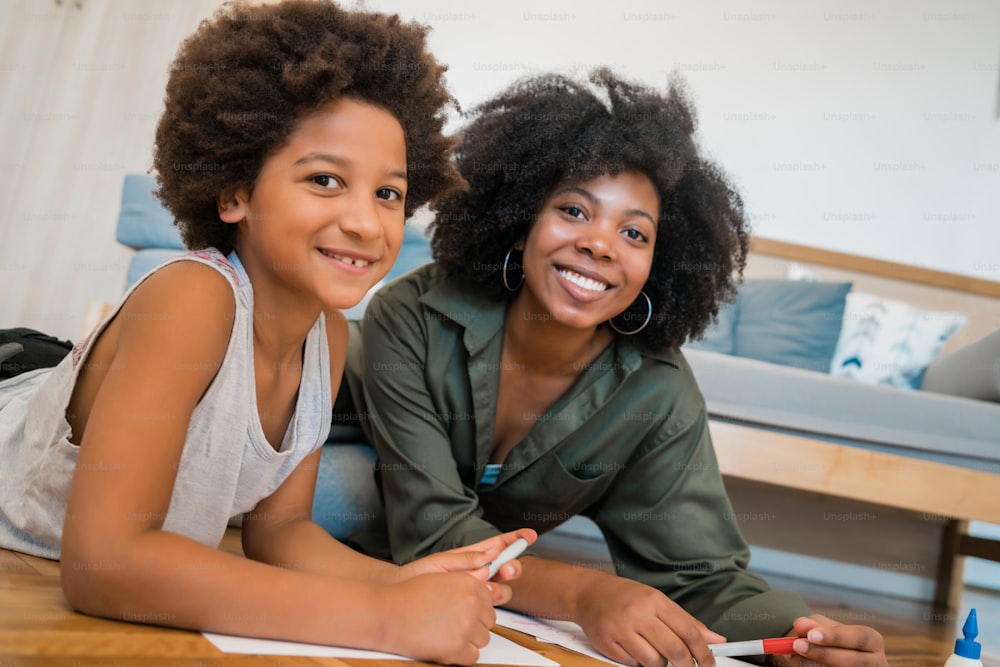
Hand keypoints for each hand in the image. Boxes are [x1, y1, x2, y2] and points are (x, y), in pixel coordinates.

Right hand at [381, 572, 496, 664]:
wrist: (388, 614)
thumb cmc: (409, 596)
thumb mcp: (441, 578)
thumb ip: (466, 583)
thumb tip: (488, 591)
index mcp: (470, 584)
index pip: (490, 600)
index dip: (476, 608)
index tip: (464, 611)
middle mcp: (472, 604)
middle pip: (489, 621)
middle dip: (474, 624)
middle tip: (452, 624)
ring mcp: (466, 627)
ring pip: (482, 639)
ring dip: (467, 639)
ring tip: (446, 633)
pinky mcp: (458, 648)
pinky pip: (473, 656)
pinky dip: (460, 655)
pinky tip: (445, 645)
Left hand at [397, 529, 537, 603]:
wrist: (405, 597)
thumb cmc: (420, 576)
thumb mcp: (443, 561)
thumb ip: (468, 558)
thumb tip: (492, 553)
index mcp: (473, 556)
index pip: (499, 545)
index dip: (516, 539)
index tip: (530, 535)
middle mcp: (480, 573)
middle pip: (507, 568)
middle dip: (513, 567)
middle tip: (506, 569)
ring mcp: (478, 591)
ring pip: (503, 589)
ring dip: (501, 587)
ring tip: (486, 587)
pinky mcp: (474, 607)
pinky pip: (491, 605)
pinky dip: (490, 601)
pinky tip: (480, 599)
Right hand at [576, 575, 724, 666]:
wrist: (588, 592)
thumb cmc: (626, 596)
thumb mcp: (657, 600)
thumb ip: (686, 621)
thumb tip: (715, 640)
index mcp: (654, 600)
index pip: (689, 631)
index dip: (704, 653)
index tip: (709, 664)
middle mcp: (638, 613)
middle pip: (674, 650)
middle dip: (686, 666)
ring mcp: (620, 629)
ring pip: (653, 662)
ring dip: (658, 664)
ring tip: (652, 651)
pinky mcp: (606, 643)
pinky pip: (632, 665)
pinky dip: (637, 663)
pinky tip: (633, 649)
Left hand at [774, 615, 886, 666]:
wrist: (835, 658)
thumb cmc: (831, 641)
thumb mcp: (825, 630)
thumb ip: (814, 626)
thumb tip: (801, 624)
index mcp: (872, 642)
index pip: (860, 637)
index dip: (836, 636)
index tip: (811, 635)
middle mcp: (875, 662)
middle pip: (855, 661)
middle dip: (824, 653)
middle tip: (797, 645)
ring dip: (815, 665)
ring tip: (794, 656)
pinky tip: (802, 665)